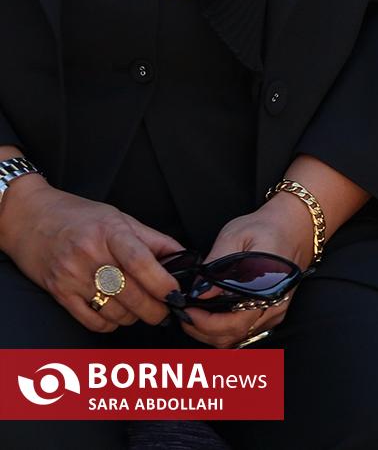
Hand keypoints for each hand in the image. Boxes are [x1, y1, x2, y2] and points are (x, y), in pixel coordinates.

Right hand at [0, 181, 181, 332]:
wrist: (30, 218)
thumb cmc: (79, 216)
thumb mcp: (119, 218)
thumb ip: (152, 239)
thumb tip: (184, 257)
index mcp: (110, 232)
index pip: (141, 262)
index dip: (162, 283)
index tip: (176, 294)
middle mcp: (90, 255)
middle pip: (131, 294)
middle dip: (155, 309)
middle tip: (165, 310)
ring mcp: (72, 276)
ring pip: (114, 311)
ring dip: (134, 317)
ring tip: (141, 310)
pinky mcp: (59, 293)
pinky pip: (91, 320)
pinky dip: (111, 324)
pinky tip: (117, 315)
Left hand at [180, 192, 313, 347]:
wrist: (298, 225)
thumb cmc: (267, 227)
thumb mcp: (235, 236)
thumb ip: (216, 264)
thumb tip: (198, 292)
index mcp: (266, 287)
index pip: (233, 322)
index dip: (203, 322)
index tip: (186, 309)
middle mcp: (274, 305)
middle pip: (233, 336)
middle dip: (202, 331)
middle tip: (185, 313)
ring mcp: (276, 311)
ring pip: (238, 339)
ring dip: (212, 334)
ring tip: (195, 315)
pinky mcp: (274, 312)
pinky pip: (246, 333)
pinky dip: (225, 331)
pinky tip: (212, 316)